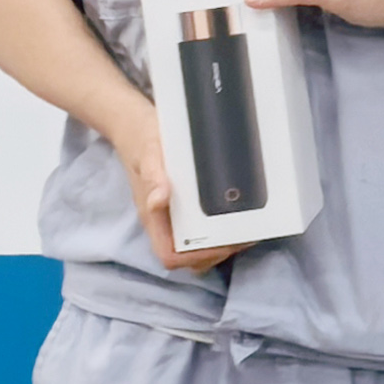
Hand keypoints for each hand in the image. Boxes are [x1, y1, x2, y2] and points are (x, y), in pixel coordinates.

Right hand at [109, 96, 236, 272]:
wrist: (136, 125)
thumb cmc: (143, 139)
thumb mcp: (150, 152)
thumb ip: (153, 176)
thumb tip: (160, 199)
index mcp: (152, 215)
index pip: (170, 255)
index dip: (198, 256)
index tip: (226, 243)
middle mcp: (163, 220)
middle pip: (188, 258)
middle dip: (217, 253)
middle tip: (246, 236)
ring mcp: (173, 215)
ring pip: (196, 248)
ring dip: (222, 246)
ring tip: (248, 230)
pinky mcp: (184, 205)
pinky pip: (201, 230)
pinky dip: (222, 230)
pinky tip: (240, 217)